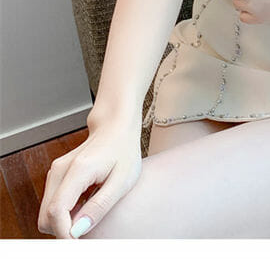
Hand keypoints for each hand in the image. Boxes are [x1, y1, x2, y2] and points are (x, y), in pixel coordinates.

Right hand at [38, 120, 141, 238]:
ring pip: (47, 214)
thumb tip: (78, 231)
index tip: (81, 242)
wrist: (116, 127)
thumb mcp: (122, 180)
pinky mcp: (56, 176)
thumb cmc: (123, 151)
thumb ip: (100, 206)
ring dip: (65, 222)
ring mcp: (55, 172)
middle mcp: (59, 171)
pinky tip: (86, 202)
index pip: (56, 212)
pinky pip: (53, 205)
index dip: (65, 234)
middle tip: (90, 227)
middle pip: (46, 218)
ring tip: (92, 210)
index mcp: (77, 170)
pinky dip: (66, 212)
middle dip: (64, 230)